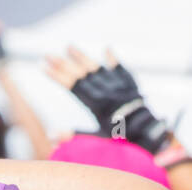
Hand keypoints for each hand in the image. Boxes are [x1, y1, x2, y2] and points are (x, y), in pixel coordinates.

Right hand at [45, 47, 168, 152]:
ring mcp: (117, 85)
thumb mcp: (98, 140)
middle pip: (80, 74)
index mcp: (96, 104)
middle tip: (47, 54)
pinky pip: (120, 69)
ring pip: (96, 67)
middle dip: (63, 64)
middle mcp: (105, 90)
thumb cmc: (123, 140)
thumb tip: (52, 136)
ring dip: (82, 57)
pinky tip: (107, 50)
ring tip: (69, 46)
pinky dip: (113, 60)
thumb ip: (75, 136)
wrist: (149, 133)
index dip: (57, 76)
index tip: (43, 67)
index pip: (72, 86)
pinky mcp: (129, 84)